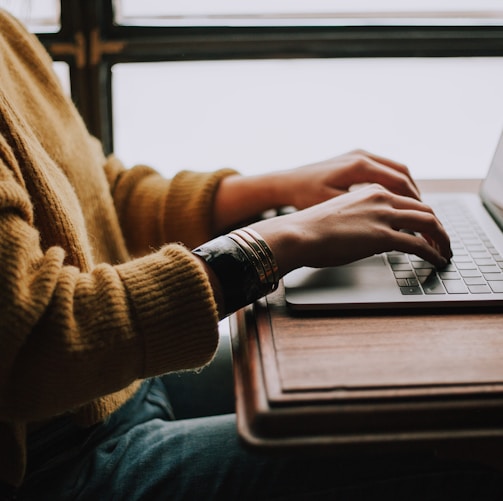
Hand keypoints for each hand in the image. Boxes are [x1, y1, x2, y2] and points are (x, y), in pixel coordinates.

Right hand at [251, 183, 451, 276]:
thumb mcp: (341, 214)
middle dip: (438, 227)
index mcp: (370, 190)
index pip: (408, 200)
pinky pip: (419, 244)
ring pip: (428, 222)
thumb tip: (373, 237)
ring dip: (441, 239)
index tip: (427, 228)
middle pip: (424, 208)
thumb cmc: (311, 227)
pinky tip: (436, 260)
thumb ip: (363, 219)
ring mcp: (383, 215)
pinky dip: (433, 253)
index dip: (422, 215)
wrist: (297, 233)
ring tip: (445, 252)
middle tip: (443, 241)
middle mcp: (381, 197)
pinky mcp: (382, 235)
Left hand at [278, 149, 420, 209]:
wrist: (286, 183)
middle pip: (402, 173)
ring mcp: (358, 155)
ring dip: (406, 188)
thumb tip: (391, 225)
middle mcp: (362, 156)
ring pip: (395, 169)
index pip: (399, 182)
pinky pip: (383, 169)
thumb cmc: (305, 196)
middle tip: (424, 215)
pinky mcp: (353, 159)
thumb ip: (363, 212)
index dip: (415, 202)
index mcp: (359, 166)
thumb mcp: (334, 207)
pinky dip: (394, 183)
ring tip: (413, 209)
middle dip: (415, 195)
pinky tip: (394, 199)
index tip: (423, 218)